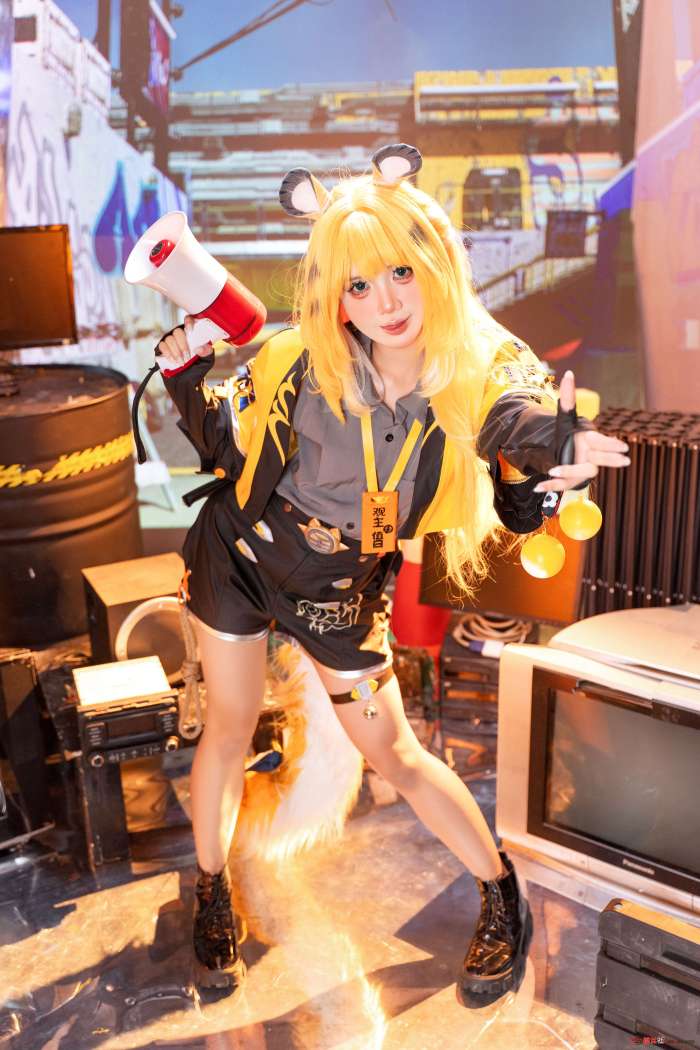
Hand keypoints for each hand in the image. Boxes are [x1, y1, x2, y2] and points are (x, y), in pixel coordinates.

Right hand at [157, 316, 211, 367]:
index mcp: (192, 333)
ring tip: (181, 363)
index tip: (190, 331)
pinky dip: (168, 354)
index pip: (189, 319)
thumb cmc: (197, 364)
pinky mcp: (163, 347)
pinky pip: (162, 346)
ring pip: (170, 339)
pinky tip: (173, 361)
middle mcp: (180, 334)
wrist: (187, 376)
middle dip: (182, 345)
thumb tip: (199, 348)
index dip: (188, 322)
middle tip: (188, 357)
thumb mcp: (207, 358)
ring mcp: (171, 340)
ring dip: (176, 352)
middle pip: (177, 331)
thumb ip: (206, 351)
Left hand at [533, 370, 629, 493]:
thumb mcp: (565, 418)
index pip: (603, 442)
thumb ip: (567, 399)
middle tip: (623, 461)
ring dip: (568, 471)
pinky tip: (537, 487)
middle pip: (599, 460)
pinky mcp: (571, 481)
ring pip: (581, 473)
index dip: (612, 445)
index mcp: (591, 441)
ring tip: (554, 470)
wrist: (563, 454)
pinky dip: (549, 487)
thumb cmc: (569, 435)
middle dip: (608, 460)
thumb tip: (568, 373)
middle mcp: (591, 457)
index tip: (624, 447)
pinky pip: (561, 486)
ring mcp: (582, 471)